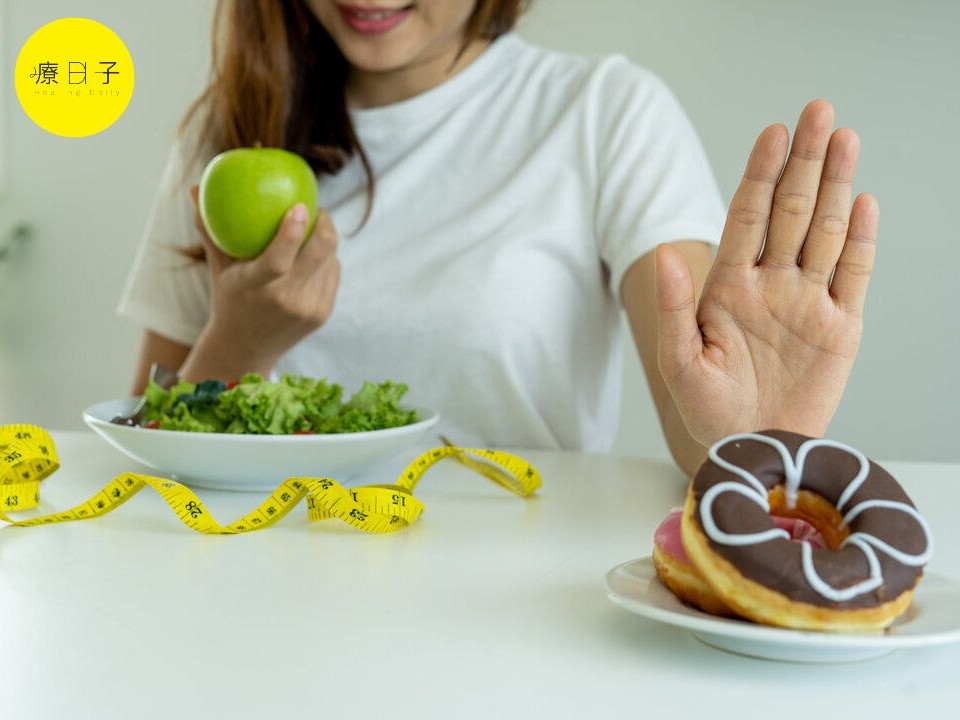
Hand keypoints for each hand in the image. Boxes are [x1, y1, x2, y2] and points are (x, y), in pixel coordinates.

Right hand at [180, 186, 339, 380]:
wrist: (247, 350)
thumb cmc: (228, 298)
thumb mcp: (217, 267)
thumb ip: (209, 229)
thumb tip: (195, 187)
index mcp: (254, 288)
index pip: (277, 260)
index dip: (292, 231)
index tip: (300, 206)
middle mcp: (285, 301)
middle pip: (319, 253)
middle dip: (324, 224)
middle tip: (315, 209)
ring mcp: (308, 310)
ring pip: (330, 260)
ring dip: (325, 240)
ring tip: (313, 229)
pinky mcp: (323, 314)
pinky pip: (333, 274)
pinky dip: (327, 260)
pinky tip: (315, 253)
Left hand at [655, 100, 877, 446]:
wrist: (752, 447)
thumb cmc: (709, 409)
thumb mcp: (681, 361)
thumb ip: (674, 307)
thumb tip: (662, 252)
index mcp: (730, 287)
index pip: (747, 217)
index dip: (759, 175)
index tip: (772, 133)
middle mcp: (771, 283)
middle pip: (791, 211)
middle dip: (803, 162)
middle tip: (817, 110)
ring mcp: (808, 301)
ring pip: (826, 231)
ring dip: (835, 186)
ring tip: (843, 139)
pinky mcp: (841, 326)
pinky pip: (854, 275)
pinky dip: (862, 240)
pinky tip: (863, 201)